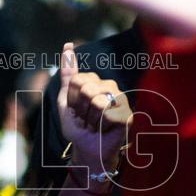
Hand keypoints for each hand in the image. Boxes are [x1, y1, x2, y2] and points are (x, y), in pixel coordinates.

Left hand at [57, 43, 131, 174]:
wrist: (87, 149)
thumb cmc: (78, 126)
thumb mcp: (66, 100)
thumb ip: (68, 74)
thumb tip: (68, 46)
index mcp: (95, 81)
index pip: (77, 80)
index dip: (71, 99)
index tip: (76, 110)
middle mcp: (110, 86)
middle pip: (86, 89)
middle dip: (80, 109)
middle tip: (86, 118)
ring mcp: (121, 99)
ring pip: (97, 101)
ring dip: (90, 119)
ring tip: (95, 124)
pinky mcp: (128, 115)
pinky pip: (107, 114)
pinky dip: (100, 126)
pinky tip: (105, 129)